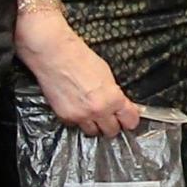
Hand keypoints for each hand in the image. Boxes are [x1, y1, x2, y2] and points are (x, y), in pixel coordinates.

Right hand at [14, 9, 140, 136]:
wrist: (55, 55)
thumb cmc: (80, 58)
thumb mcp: (107, 75)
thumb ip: (116, 94)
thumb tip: (121, 105)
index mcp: (113, 99)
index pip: (130, 120)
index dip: (130, 120)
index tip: (129, 120)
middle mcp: (98, 110)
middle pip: (112, 131)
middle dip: (113, 124)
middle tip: (110, 117)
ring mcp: (80, 116)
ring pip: (93, 132)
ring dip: (95, 125)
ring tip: (93, 113)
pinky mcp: (65, 117)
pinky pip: (76, 125)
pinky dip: (78, 119)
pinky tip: (78, 108)